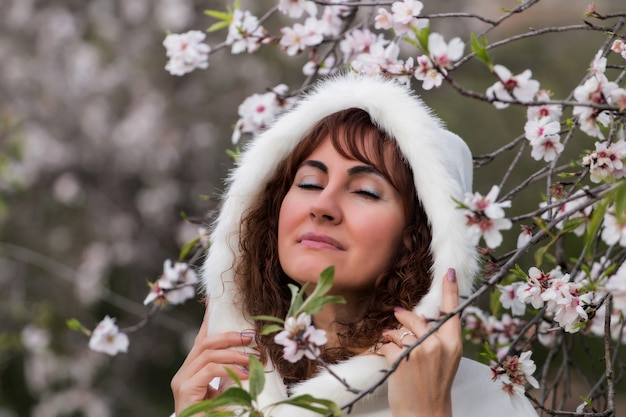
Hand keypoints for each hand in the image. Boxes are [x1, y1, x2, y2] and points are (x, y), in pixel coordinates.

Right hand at [171, 306, 254, 415]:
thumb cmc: (216, 414)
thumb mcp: (227, 390)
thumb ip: (232, 373)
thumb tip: (253, 357)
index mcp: (192, 371)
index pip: (202, 339)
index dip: (209, 319)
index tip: (215, 300)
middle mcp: (183, 373)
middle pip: (205, 343)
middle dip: (229, 336)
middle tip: (251, 335)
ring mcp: (182, 381)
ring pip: (208, 354)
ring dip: (234, 353)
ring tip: (254, 358)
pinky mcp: (185, 390)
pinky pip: (209, 370)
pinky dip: (229, 368)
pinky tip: (245, 373)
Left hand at [378, 268, 460, 416]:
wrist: (425, 413)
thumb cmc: (433, 386)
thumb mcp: (446, 360)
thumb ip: (438, 338)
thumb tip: (418, 319)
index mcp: (453, 344)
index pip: (452, 312)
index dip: (450, 291)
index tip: (449, 272)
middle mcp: (438, 345)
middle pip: (416, 318)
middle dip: (404, 319)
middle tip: (398, 318)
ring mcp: (419, 351)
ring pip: (399, 330)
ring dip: (392, 337)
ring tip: (396, 350)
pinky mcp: (401, 359)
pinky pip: (387, 343)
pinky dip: (384, 350)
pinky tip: (391, 362)